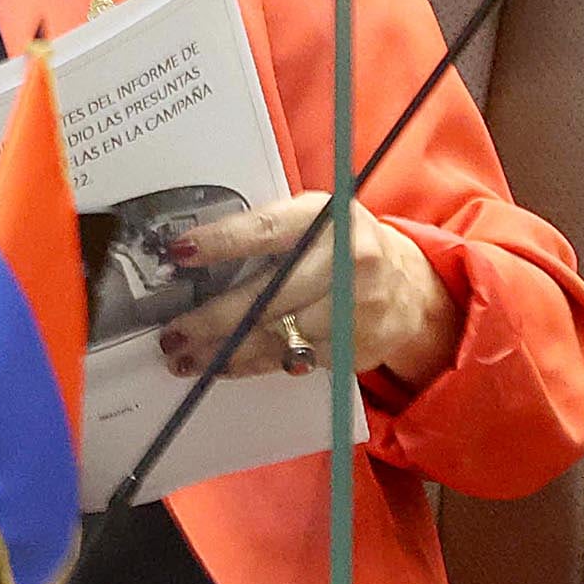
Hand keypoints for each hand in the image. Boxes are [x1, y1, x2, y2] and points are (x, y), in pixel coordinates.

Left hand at [152, 195, 459, 386]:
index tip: (179, 253)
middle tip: (172, 331)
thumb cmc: (342, 245)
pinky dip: (252, 365)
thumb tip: (195, 251)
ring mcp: (356, 308)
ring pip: (277, 336)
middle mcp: (347, 261)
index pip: (266, 229)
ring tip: (183, 357)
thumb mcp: (313, 218)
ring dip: (223, 351)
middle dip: (212, 318)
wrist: (410, 286)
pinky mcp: (357, 347)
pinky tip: (221, 366)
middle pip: (268, 296)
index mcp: (329, 218)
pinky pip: (292, 360)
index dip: (221, 242)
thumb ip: (267, 229)